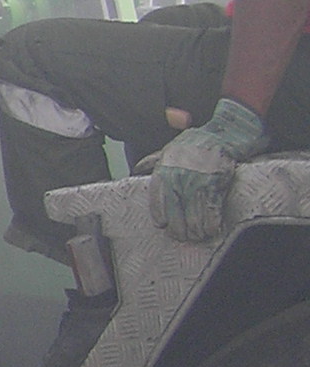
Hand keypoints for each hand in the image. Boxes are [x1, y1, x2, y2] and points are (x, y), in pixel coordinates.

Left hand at [149, 97, 266, 241]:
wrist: (228, 130)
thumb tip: (137, 169)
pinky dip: (211, 223)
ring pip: (192, 216)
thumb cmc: (199, 140)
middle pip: (174, 214)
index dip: (162, 218)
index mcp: (164, 170)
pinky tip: (212, 229)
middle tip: (185, 236)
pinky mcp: (215, 183)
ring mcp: (195, 182)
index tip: (165, 226)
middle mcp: (177, 178)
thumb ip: (154, 160)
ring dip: (197, 230)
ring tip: (199, 236)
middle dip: (180, 229)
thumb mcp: (171, 146)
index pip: (157, 202)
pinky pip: (210, 210)